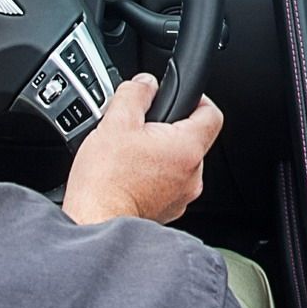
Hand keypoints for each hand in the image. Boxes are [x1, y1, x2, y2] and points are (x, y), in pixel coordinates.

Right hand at [63, 73, 222, 224]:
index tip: (182, 96)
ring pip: (177, 163)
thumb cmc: (105, 181)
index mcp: (186, 148)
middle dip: (168, 129)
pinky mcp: (167, 211)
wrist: (95, 224)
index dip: (198, 100)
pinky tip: (128, 175)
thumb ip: (135, 94)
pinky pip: (167, 185)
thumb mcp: (114, 122)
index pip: (212, 114)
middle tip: (140, 127)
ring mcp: (181, 196)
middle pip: (191, 139)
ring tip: (129, 154)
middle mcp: (192, 175)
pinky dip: (153, 177)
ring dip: (159, 155)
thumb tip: (145, 83)